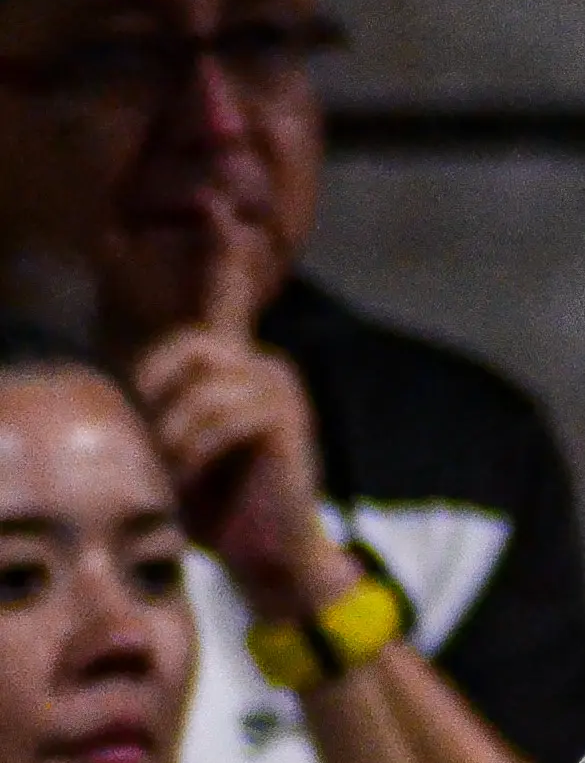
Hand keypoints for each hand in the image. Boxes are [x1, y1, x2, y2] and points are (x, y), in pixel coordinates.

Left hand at [126, 205, 341, 623]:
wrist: (270, 556)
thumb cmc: (217, 503)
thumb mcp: (177, 442)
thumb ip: (163, 402)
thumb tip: (122, 380)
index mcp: (236, 365)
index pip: (226, 296)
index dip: (222, 252)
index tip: (219, 205)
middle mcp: (262, 366)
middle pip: (189, 344)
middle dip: (153, 389)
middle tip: (151, 437)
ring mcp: (278, 389)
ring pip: (201, 380)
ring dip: (173, 426)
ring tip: (173, 465)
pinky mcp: (284, 418)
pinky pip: (224, 412)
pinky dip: (196, 444)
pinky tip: (193, 473)